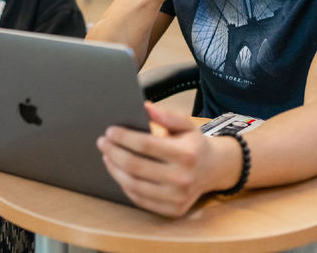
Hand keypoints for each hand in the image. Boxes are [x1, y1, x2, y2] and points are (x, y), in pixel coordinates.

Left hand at [97, 102, 234, 216]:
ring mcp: (177, 198)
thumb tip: (145, 106)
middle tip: (102, 142)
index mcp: (186, 154)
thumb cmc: (194, 144)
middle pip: (135, 166)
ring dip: (114, 169)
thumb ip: (167, 115)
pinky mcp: (172, 210)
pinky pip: (140, 199)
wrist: (214, 170)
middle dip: (113, 152)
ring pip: (134, 185)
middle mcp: (182, 178)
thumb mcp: (186, 125)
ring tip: (106, 156)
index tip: (109, 131)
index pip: (145, 145)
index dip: (123, 138)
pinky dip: (125, 185)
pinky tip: (118, 172)